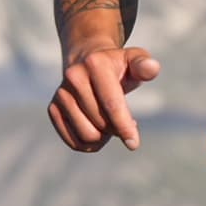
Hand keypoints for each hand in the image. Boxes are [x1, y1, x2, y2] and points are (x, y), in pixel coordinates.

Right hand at [48, 45, 162, 151]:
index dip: (123, 127)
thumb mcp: (134, 60)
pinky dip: (89, 144)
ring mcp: (61, 93)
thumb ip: (144, 66)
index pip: (111, 104)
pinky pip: (74, 141)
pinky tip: (96, 129)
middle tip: (122, 120)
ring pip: (87, 136)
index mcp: (96, 64)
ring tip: (108, 122)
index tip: (133, 144)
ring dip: (103, 137)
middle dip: (116, 129)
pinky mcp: (53, 108)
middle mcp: (74, 77)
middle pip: (101, 124)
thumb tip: (152, 68)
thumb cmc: (117, 66)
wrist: (87, 60)